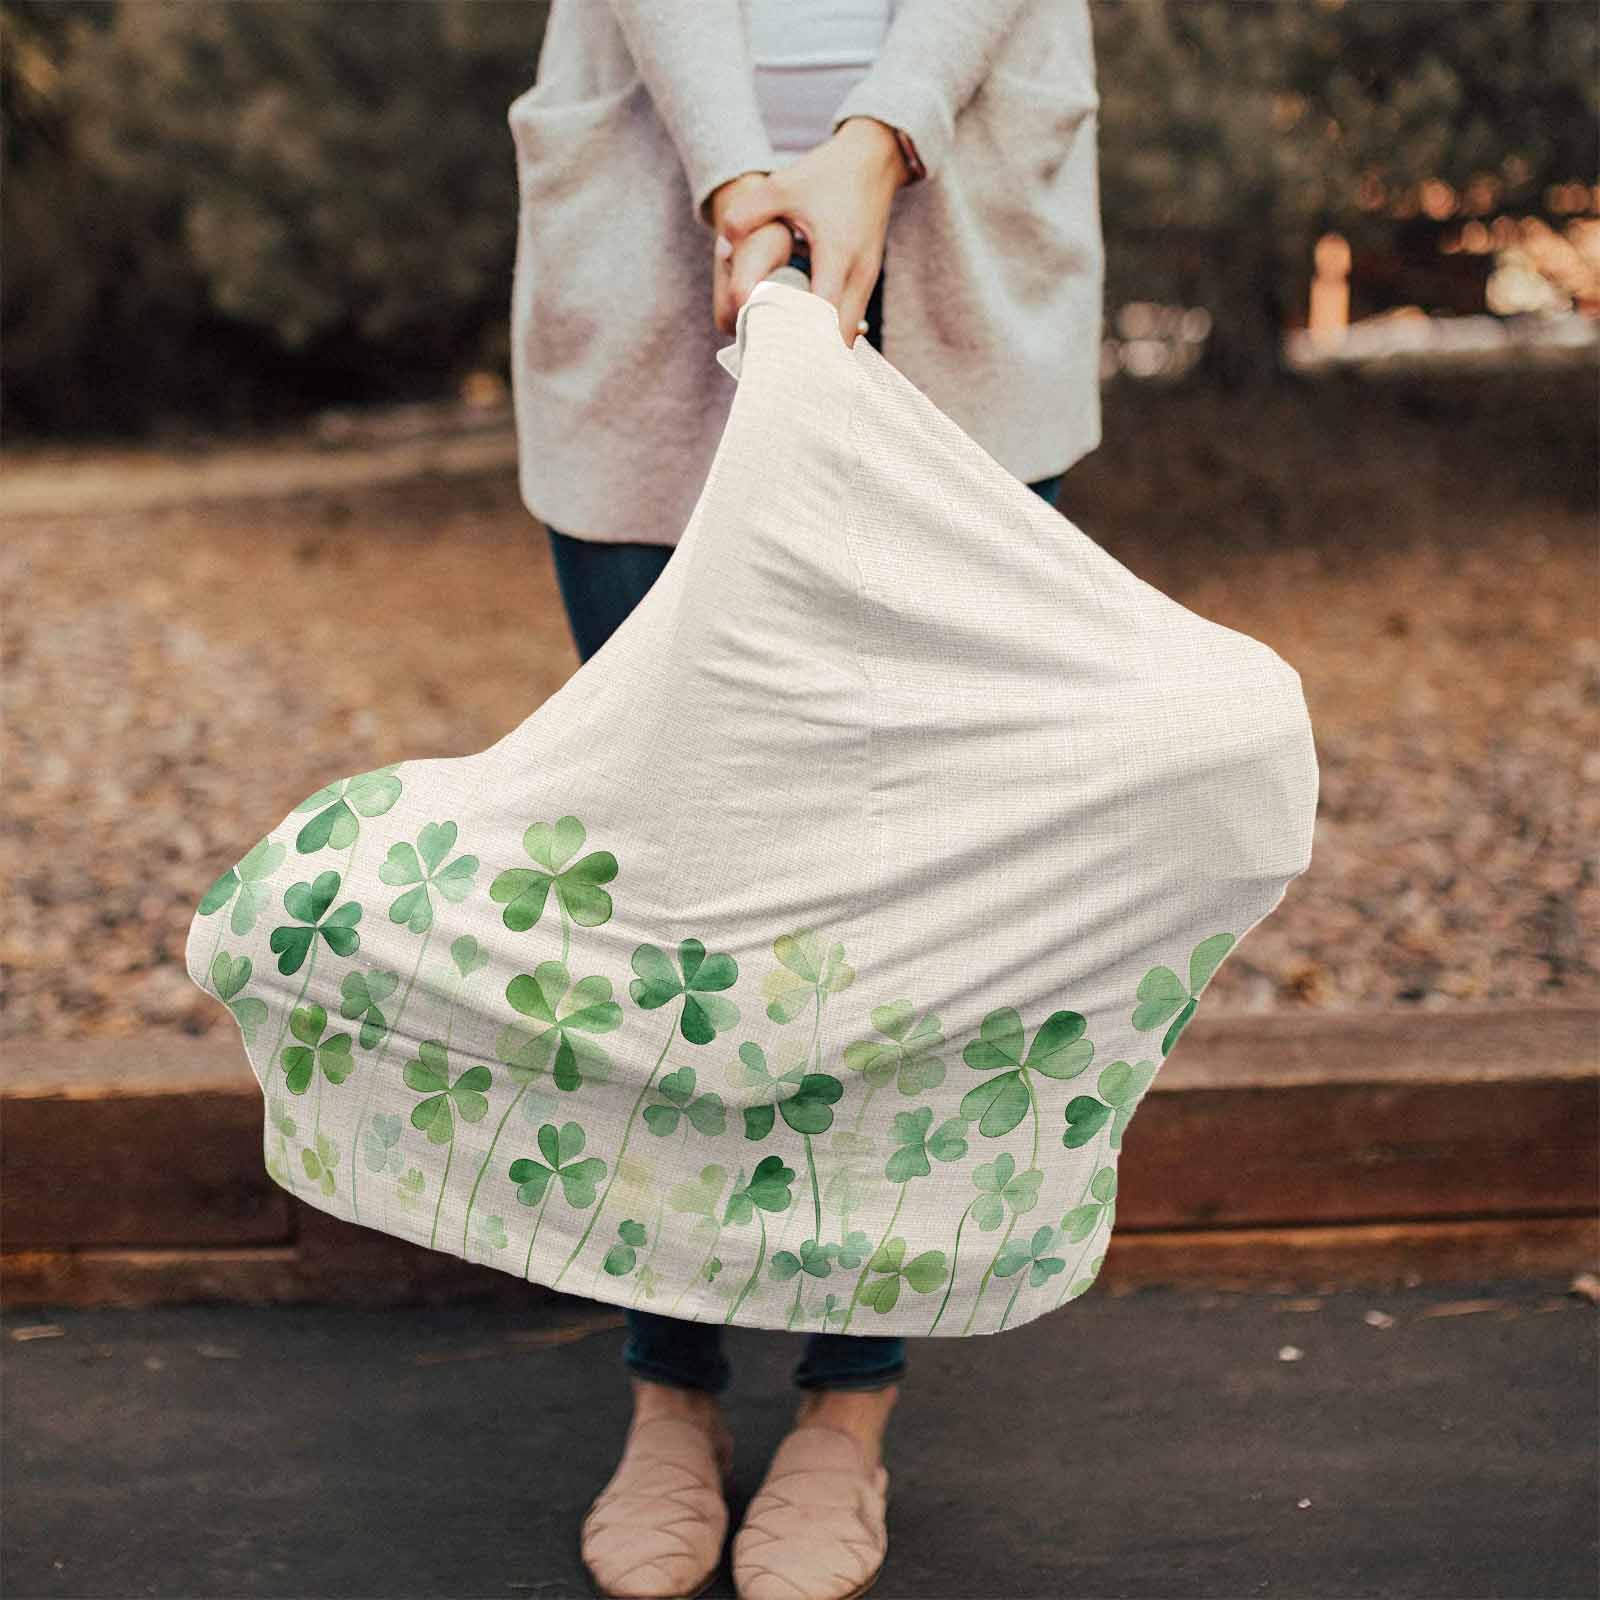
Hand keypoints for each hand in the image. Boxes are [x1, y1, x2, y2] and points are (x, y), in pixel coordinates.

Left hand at [710, 118, 909, 346]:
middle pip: (838, 339)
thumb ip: (746, 214)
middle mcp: (858, 275)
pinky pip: (848, 320)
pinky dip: (828, 333)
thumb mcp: (782, 186)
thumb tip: (722, 250)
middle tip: (775, 366)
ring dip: (820, 346)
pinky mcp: (866, 281)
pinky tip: (802, 336)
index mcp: (837, 255)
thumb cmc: (827, 174)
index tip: (773, 357)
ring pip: (846, 333)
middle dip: (810, 356)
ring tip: (786, 356)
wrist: (873, 159)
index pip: (821, 318)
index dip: (799, 342)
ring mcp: (867, 281)